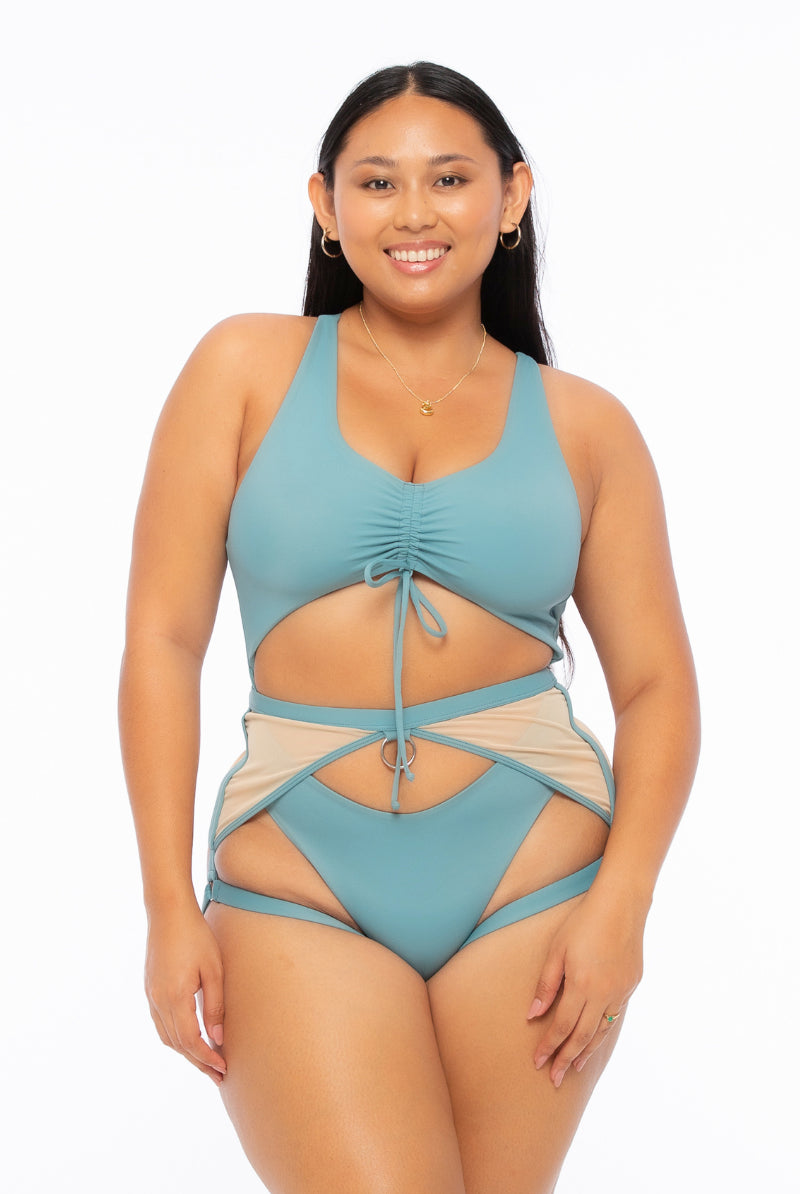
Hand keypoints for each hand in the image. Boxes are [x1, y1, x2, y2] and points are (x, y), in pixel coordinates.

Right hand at [144, 905, 226, 1084]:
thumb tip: (217, 1039)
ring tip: (206, 1060)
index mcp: (174, 998)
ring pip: (166, 1036)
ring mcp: (151, 995)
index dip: (206, 1059)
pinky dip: (175, 1036)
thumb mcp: (213, 970)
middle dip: (198, 1061)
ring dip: (185, 1051)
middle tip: (218, 1075)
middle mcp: (158, 1001)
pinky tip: (189, 1037)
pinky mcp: (150, 988)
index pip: (190, 1041)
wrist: (168, 911)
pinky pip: (160, 1023)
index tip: (223, 1069)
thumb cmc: (196, 936)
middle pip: (177, 1044)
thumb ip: (215, 1006)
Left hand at [526, 887, 645, 1086]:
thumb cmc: (583, 922)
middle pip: (582, 1037)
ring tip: (576, 1067)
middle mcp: (604, 994)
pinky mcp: (632, 985)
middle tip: (555, 1079)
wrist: (622, 904)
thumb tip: (533, 1014)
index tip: (538, 1063)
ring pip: (602, 1031)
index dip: (549, 1047)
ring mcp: (621, 991)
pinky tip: (596, 1038)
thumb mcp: (558, 949)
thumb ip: (546, 984)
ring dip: (587, 1051)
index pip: (562, 1027)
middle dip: (567, 1059)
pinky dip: (603, 1032)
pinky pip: (615, 1016)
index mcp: (582, 985)